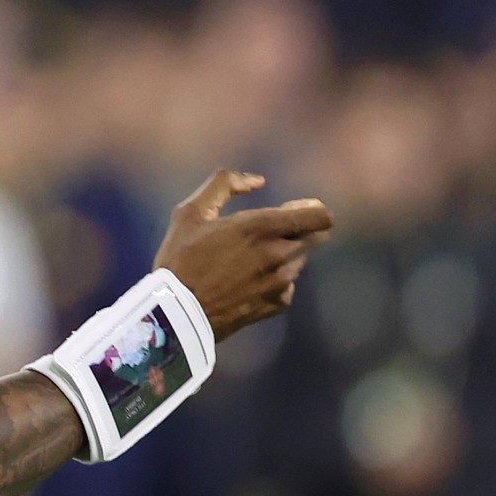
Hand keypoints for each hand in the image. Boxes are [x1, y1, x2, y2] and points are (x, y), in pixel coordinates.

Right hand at [153, 171, 332, 340]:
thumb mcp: (191, 211)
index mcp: (261, 227)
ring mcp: (280, 283)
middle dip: (300, 229)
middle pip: (315, 237)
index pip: (319, 216)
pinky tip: (248, 280)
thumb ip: (224, 184)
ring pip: (299, 260)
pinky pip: (288, 285)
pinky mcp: (276, 304)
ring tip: (251, 258)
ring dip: (285, 254)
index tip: (295, 209)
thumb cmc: (180, 259)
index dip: (312, 209)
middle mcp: (279, 254)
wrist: (176, 314)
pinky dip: (275, 279)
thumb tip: (257, 181)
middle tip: (272, 231)